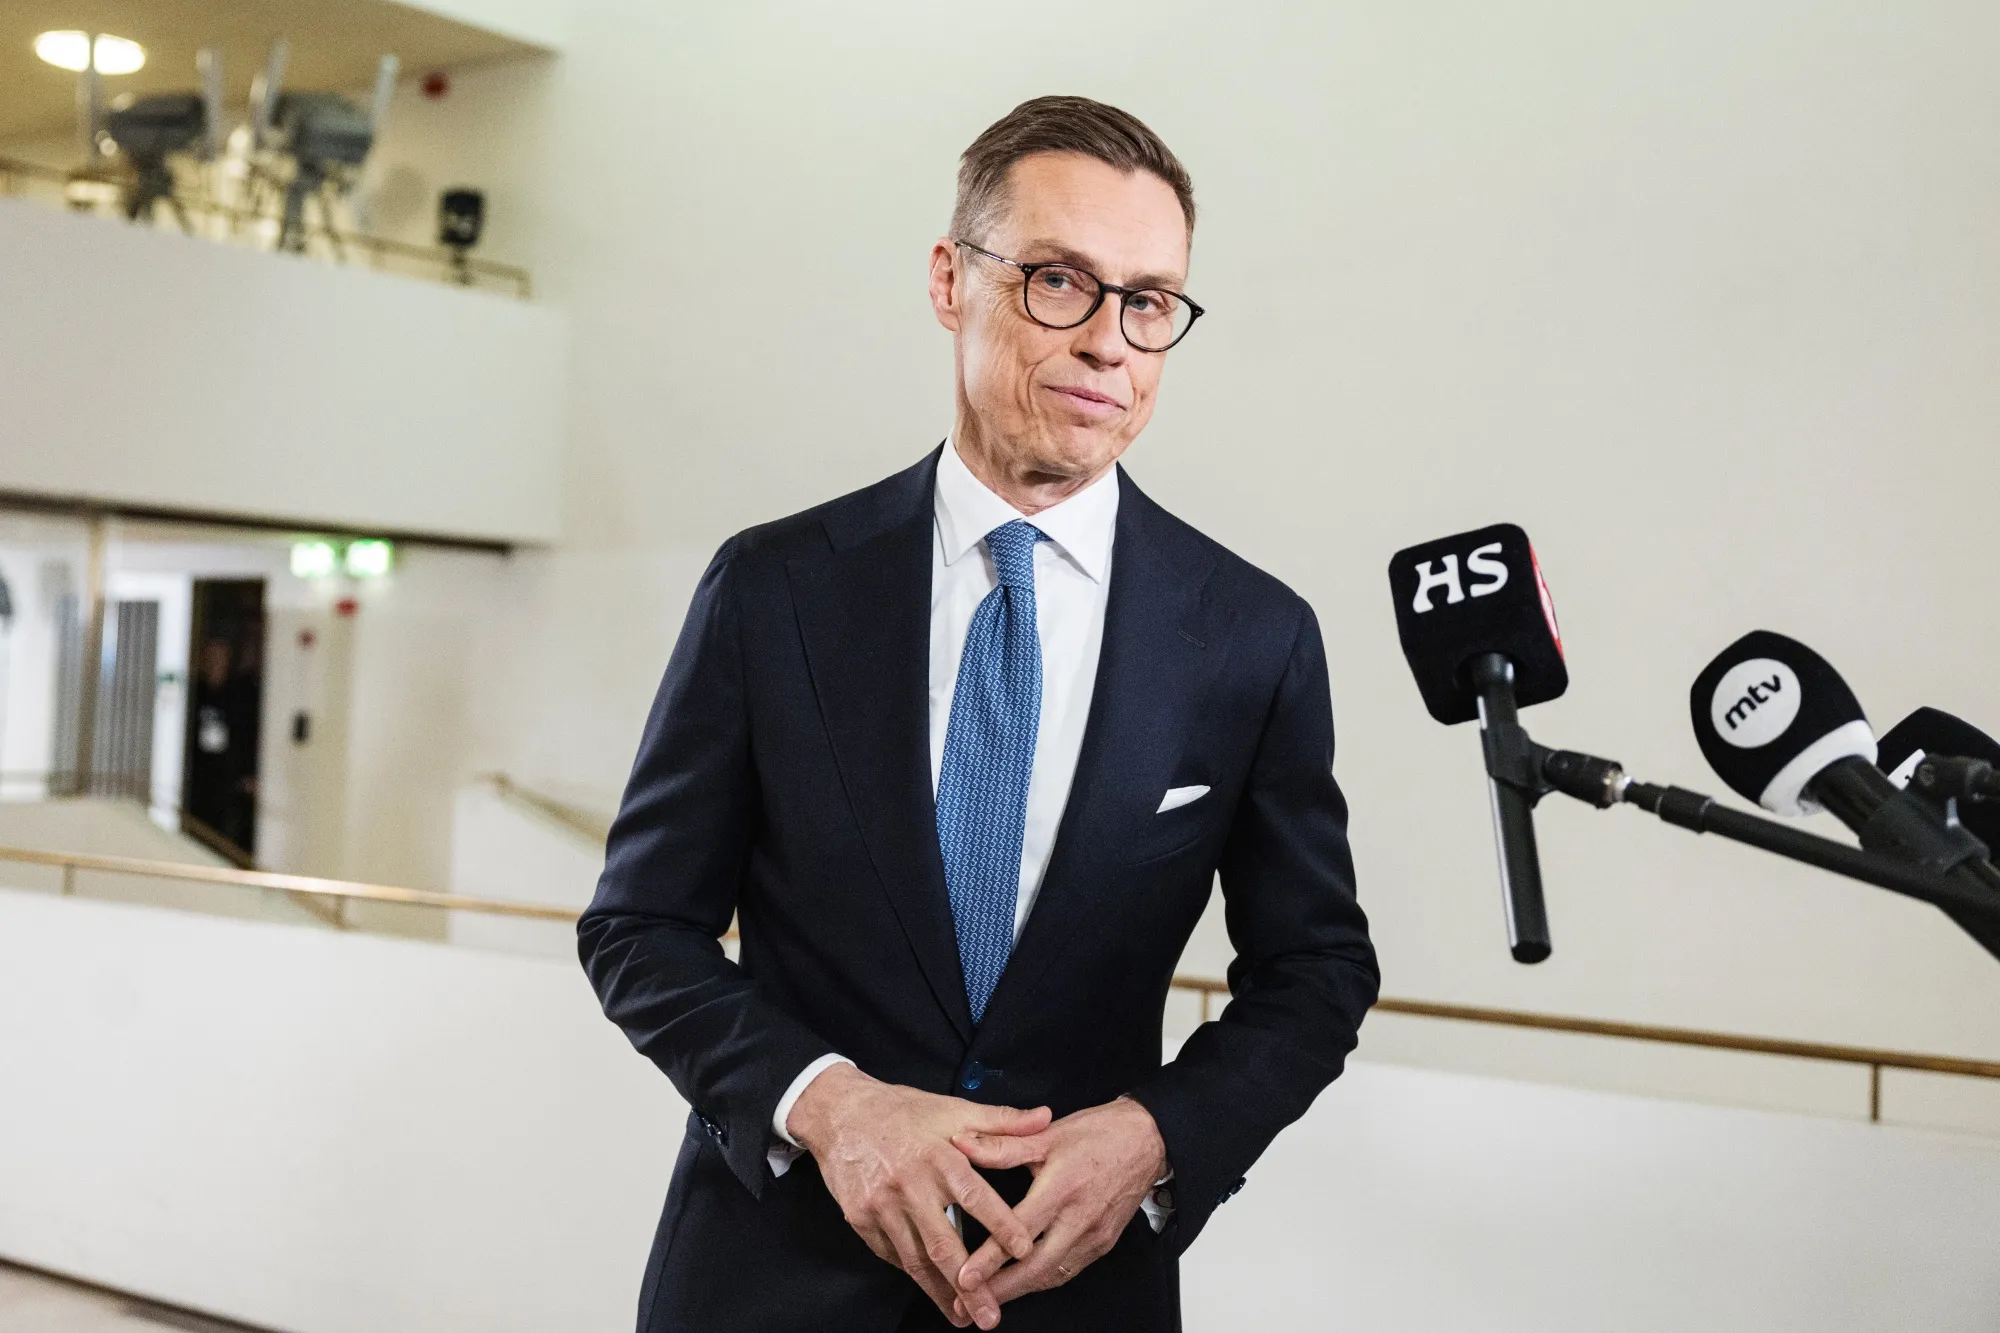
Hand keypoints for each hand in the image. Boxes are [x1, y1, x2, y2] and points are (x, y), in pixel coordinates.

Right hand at [787, 1062, 1050, 1328]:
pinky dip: (913, 1274)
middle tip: (991, 1315)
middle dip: (970, 1285)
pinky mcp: (860, 1220)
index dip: (1000, 1224)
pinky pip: (891, 1254)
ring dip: (940, 1292)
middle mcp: (909, 1185)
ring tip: (963, 1318)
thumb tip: (1046, 1117)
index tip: (1023, 1250)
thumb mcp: (952, 1109)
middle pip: (943, 1243)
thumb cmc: (902, 1111)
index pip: (975, 1196)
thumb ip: (1002, 1121)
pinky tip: (932, 1290)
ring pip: (915, 1258)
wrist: (839, 1113)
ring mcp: (881, 1206)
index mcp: (938, 1156)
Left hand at [950, 1096, 1166, 1311]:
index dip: (990, 1258)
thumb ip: (1002, 1145)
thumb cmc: (1100, 1134)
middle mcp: (1080, 1218)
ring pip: (1053, 1274)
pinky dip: (1042, 1280)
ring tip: (988, 1300)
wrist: (1148, 1140)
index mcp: (1063, 1187)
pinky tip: (1023, 1283)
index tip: (965, 1277)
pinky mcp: (1103, 1244)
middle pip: (1037, 1267)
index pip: (1020, 1230)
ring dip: (1020, 1290)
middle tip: (969, 1304)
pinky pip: (1068, 1269)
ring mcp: (1095, 1235)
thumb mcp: (1047, 1133)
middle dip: (1000, 1290)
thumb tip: (961, 1143)